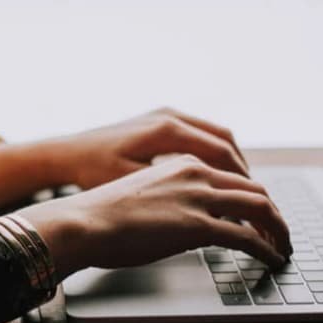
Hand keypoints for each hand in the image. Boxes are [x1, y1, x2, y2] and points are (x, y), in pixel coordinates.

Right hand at [16, 155, 290, 279]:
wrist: (82, 221)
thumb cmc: (99, 212)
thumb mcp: (139, 192)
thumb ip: (167, 197)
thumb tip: (178, 219)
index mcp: (181, 162)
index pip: (232, 175)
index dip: (252, 196)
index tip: (258, 214)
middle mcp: (195, 173)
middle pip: (254, 188)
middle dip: (274, 213)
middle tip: (280, 232)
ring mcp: (198, 198)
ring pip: (260, 208)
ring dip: (278, 230)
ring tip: (282, 247)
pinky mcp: (198, 226)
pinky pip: (247, 237)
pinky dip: (267, 249)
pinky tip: (271, 259)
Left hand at [57, 108, 248, 189]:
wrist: (66, 154)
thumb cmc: (92, 172)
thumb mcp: (133, 185)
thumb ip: (173, 192)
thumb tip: (211, 208)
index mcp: (166, 130)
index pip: (221, 153)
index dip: (242, 180)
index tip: (253, 202)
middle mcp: (169, 116)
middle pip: (224, 141)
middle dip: (242, 171)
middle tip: (256, 198)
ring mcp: (165, 114)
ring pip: (215, 135)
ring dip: (231, 161)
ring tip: (241, 189)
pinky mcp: (159, 120)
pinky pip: (199, 133)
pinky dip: (214, 153)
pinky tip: (216, 176)